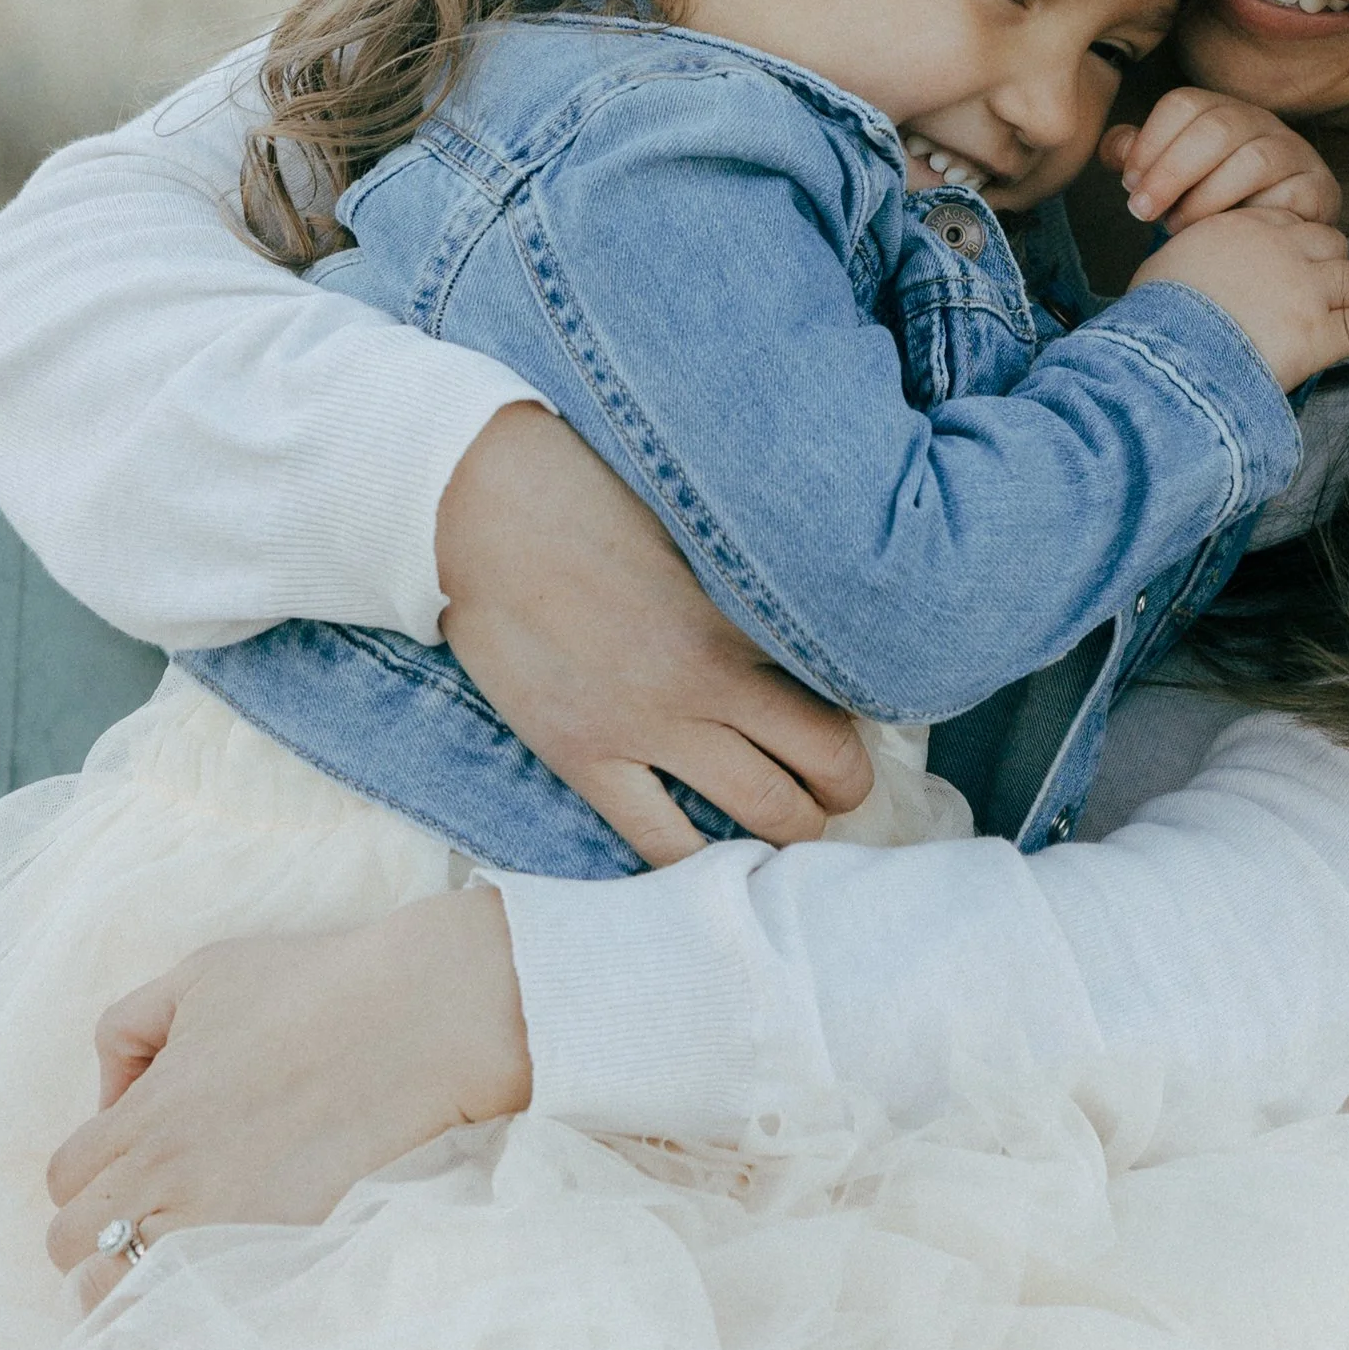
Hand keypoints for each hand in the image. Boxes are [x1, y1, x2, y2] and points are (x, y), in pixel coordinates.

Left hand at [45, 889, 530, 1307]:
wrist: (416, 1019)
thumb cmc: (311, 985)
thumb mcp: (202, 973)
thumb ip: (129, 1024)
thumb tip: (115, 1093)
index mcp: (146, 1112)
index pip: (64, 1178)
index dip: (90, 1170)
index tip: (133, 1155)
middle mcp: (168, 1177)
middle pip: (73, 1245)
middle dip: (96, 1230)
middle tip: (145, 1207)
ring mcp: (222, 1224)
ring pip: (123, 1293)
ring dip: (132, 1276)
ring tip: (171, 1250)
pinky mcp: (277, 1249)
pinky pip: (199, 1306)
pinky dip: (192, 1296)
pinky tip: (217, 1267)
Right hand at [436, 404, 870, 864]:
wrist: (482, 508)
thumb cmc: (588, 486)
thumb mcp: (694, 514)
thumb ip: (752, 564)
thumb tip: (812, 569)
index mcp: (746, 613)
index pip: (849, 690)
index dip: (865, 716)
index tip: (860, 717)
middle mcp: (711, 680)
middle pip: (827, 769)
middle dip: (843, 790)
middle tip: (834, 788)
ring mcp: (648, 726)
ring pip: (764, 815)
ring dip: (792, 831)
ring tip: (785, 823)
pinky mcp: (585, 756)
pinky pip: (662, 844)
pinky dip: (700, 863)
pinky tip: (711, 856)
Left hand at [1100, 89, 1340, 230]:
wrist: (1274, 235)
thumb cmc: (1211, 201)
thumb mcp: (1170, 176)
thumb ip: (1138, 159)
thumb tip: (1115, 151)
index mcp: (1219, 110)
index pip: (1183, 104)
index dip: (1150, 143)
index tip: (1128, 183)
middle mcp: (1259, 122)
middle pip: (1216, 127)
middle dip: (1170, 171)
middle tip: (1142, 211)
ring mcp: (1293, 152)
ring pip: (1253, 160)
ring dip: (1206, 198)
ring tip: (1177, 227)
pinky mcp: (1317, 188)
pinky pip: (1287, 197)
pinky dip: (1248, 217)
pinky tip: (1224, 236)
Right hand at [1130, 205, 1348, 389]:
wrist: (1165, 354)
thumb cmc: (1154, 315)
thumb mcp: (1170, 261)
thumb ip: (1200, 252)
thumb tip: (1199, 266)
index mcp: (1245, 228)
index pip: (1293, 224)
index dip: (1294, 249)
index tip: (1285, 271)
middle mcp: (1282, 251)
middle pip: (1333, 244)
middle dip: (1327, 268)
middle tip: (1312, 295)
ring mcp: (1306, 291)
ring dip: (1346, 301)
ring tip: (1329, 322)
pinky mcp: (1320, 334)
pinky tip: (1339, 348)